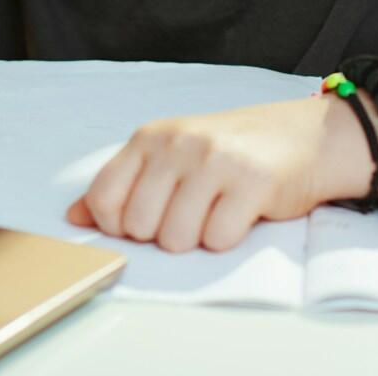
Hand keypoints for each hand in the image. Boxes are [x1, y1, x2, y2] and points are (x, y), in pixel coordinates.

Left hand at [65, 95, 363, 252]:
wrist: (302, 137)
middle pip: (138, 226)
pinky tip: (239, 213)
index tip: (145, 219)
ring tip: (215, 212)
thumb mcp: (169, 156)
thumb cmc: (228, 152)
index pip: (103, 198)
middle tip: (190, 213)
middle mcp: (179, 144)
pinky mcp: (251, 183)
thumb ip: (123, 184)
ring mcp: (215, 161)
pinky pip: (218, 239)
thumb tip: (74, 217)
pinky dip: (227, 238)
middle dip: (162, 234)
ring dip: (196, 239)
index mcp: (150, 137)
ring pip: (176, 239)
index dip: (118, 225)